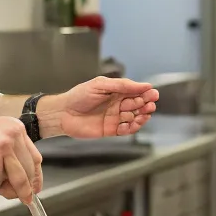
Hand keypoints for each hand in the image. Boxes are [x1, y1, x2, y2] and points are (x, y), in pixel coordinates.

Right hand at [0, 116, 41, 203]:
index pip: (35, 157)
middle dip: (26, 188)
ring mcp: (2, 149)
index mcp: (16, 128)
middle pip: (29, 170)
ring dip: (10, 191)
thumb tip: (25, 180)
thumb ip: (12, 153)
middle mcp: (12, 136)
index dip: (37, 176)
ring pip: (17, 180)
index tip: (36, 187)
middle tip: (24, 197)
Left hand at [40, 77, 159, 138]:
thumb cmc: (79, 96)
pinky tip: (133, 124)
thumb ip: (122, 85)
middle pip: (137, 105)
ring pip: (134, 118)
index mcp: (116, 92)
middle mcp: (117, 104)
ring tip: (144, 115)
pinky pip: (125, 130)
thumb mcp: (101, 85)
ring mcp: (114, 118)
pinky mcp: (110, 130)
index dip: (145, 93)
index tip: (153, 94)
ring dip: (141, 117)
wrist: (63, 113)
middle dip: (145, 105)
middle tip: (150, 105)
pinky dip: (131, 128)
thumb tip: (144, 85)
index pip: (136, 92)